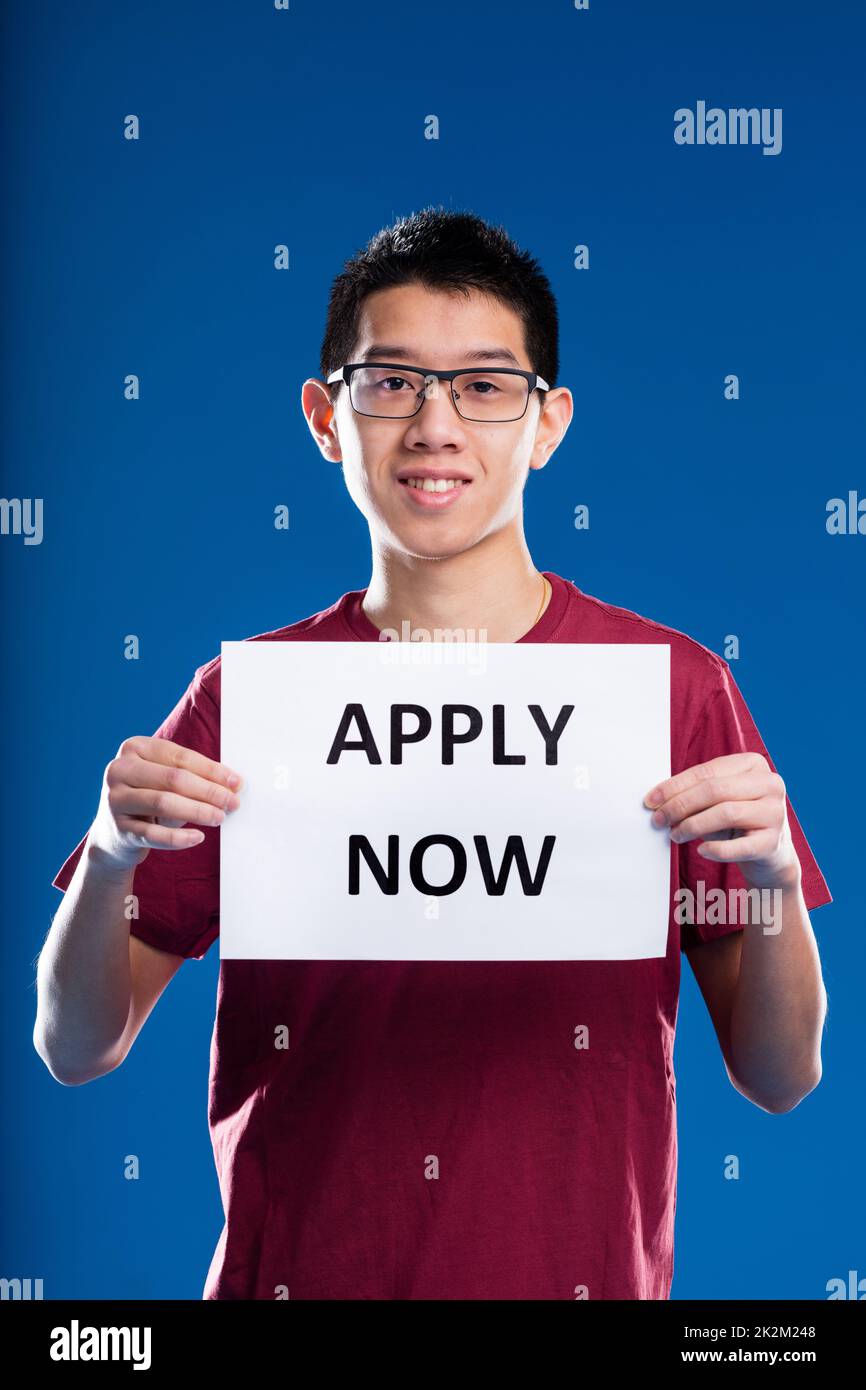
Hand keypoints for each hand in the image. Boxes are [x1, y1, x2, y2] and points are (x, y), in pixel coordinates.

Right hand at [87, 736, 242, 872]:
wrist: (114, 834)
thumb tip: (233, 784)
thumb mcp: (166, 781)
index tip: (236, 783)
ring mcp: (115, 800)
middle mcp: (119, 770)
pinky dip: (178, 838)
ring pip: (163, 803)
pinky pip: (153, 834)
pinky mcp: (118, 829)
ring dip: (197, 811)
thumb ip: (194, 777)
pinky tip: (198, 837)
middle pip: (173, 778)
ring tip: (219, 817)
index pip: (180, 756)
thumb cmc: (150, 800)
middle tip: (232, 803)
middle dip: (208, 791)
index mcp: (134, 748)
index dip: (212, 770)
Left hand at [643, 751, 800, 890]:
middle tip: (658, 820)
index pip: (706, 772)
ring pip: (726, 813)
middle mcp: (770, 783)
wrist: (770, 852)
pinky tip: (701, 850)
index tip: (651, 800)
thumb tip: (658, 801)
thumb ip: (695, 793)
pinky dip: (717, 849)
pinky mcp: (774, 842)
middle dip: (680, 805)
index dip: (674, 786)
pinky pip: (740, 846)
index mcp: (753, 764)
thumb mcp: (718, 800)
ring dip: (693, 825)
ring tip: (675, 834)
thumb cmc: (737, 821)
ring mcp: (776, 812)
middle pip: (714, 790)